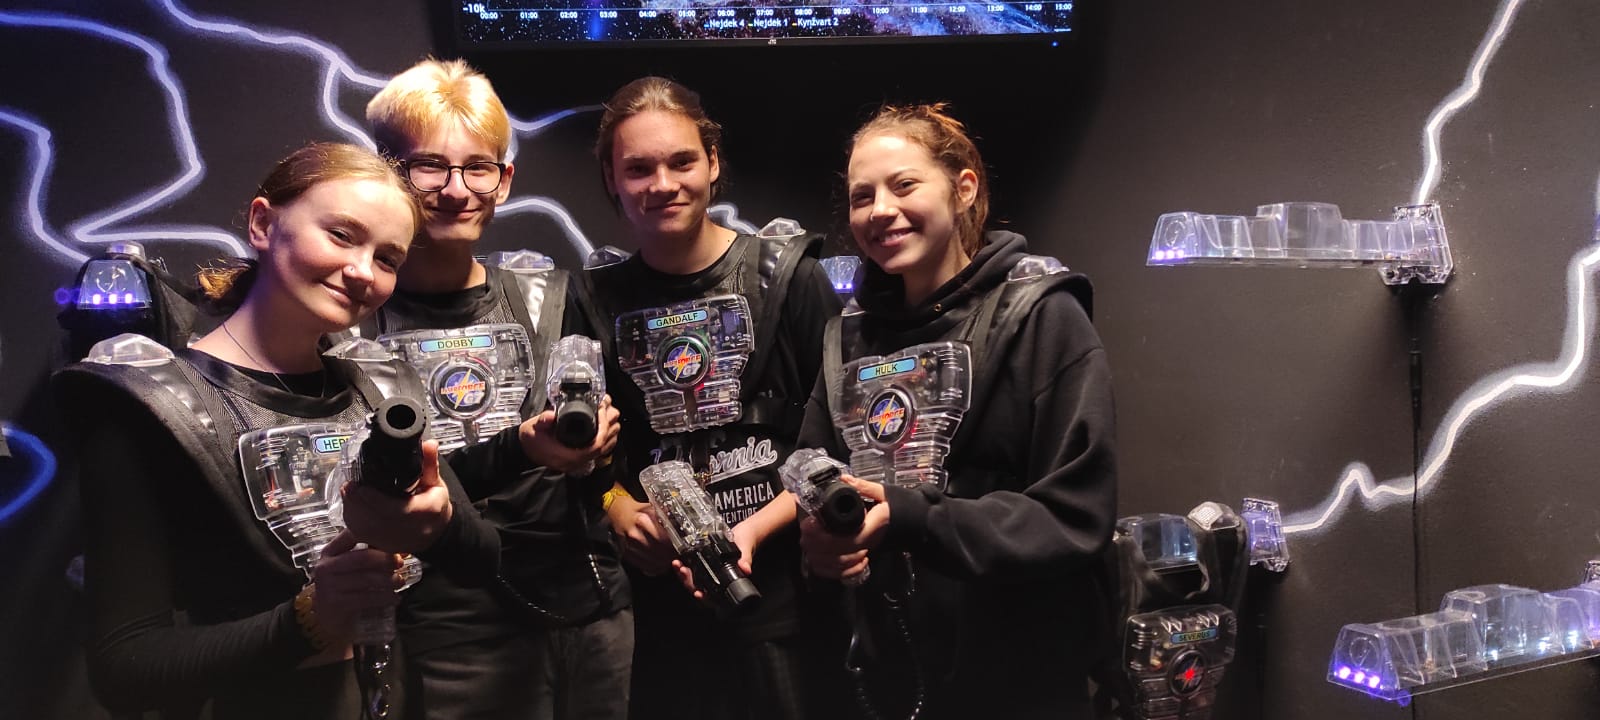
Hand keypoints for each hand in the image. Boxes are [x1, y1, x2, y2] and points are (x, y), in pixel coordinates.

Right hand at [309, 530, 405, 646]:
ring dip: (388, 580)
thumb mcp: (353, 568)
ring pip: (366, 579)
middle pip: (362, 558)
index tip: (395, 540)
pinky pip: (366, 598)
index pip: (352, 535)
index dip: (375, 536)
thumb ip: (372, 556)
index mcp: (330, 552)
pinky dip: (384, 597)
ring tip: (399, 581)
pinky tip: (395, 598)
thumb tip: (403, 551)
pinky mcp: (336, 604)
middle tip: (400, 563)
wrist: (327, 617)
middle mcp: (326, 567)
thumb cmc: (345, 586)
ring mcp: (328, 586)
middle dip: (385, 559)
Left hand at [341, 440, 453, 552]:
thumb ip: (429, 464)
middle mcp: (410, 531)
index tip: (361, 485)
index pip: (398, 510)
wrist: (436, 534)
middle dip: (358, 501)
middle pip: (376, 519)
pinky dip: (353, 519)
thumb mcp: (436, 484)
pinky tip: (350, 505)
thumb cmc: (435, 507)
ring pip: (366, 528)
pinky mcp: (382, 545)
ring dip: (352, 509)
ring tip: (347, 491)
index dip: (375, 499)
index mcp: (426, 513)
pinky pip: (362, 534)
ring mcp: (394, 541)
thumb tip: (428, 444)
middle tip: (348, 485)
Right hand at [519, 395, 620, 473]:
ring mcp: (580, 460)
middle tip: (607, 407)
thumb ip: (543, 422)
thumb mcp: (533, 428)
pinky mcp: (580, 456)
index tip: (601, 411)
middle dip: (609, 425)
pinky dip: (607, 437)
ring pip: (606, 447)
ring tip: (608, 413)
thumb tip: (550, 415)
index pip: (595, 445)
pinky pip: (601, 449)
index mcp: (568, 455)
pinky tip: (606, 426)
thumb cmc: (531, 440)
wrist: (525, 449)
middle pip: (605, 445)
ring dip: (610, 430)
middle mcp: (577, 460)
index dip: (602, 427)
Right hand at [606, 492, 676, 575]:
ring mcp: (629, 547)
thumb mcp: (652, 508)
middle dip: (671, 555)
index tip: (683, 547)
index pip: (664, 538)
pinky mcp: (626, 554)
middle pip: (659, 552)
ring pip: (652, 562)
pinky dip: (654, 568)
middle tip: (679, 556)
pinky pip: (644, 566)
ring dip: (664, 563)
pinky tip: (661, 565)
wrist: (618, 513)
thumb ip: (666, 516)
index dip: (675, 545)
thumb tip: (682, 523)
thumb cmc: (638, 511)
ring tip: (671, 560)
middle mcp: (635, 535)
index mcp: (643, 520)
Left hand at [675, 517, 757, 600]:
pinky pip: (692, 569)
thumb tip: (746, 569)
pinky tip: (678, 561)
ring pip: (693, 581)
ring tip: (677, 565)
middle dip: (688, 582)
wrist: (743, 532)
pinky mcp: (703, 563)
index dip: (705, 597)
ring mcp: (709, 572)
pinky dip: (684, 567)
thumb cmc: (746, 542)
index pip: (714, 595)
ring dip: (683, 575)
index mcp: (726, 581)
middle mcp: (716, 579)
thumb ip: (745, 559)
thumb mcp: (745, 549)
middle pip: (699, 588)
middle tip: (683, 572)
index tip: (698, 593)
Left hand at [799, 474, 889, 582]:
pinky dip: (826, 569)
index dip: (823, 535)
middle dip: (815, 544)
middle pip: (835, 555)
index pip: (844, 540)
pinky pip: (839, 573)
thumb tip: (844, 479)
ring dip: (817, 555)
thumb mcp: (883, 493)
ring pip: (834, 566)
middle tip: (805, 528)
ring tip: (808, 539)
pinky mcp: (858, 560)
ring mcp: (861, 555)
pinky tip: (818, 558)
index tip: (809, 522)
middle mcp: (864, 546)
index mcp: (869, 530)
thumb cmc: (895, 507)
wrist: (909, 524)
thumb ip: (863, 487)